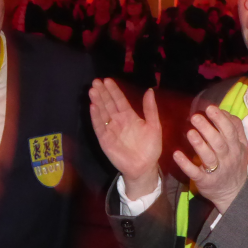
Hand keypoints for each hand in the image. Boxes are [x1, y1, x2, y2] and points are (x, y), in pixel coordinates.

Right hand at [89, 78, 161, 197]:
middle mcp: (118, 121)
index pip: (119, 100)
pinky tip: (93, 106)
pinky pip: (99, 126)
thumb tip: (149, 90)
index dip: (113, 90)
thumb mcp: (154, 126)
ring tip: (92, 91)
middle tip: (96, 81)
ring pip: (102, 112)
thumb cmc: (150, 147)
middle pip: (108, 104)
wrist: (145, 167)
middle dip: (102, 93)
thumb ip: (150, 109)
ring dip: (97, 101)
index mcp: (129, 116)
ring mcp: (110, 129)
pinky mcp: (105, 139)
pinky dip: (95, 117)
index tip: (107, 80)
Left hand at [173, 106, 247, 213]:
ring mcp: (216, 170)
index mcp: (236, 146)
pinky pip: (195, 172)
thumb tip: (222, 111)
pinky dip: (186, 164)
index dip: (220, 119)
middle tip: (195, 117)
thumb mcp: (239, 146)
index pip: (230, 130)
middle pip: (219, 142)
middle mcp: (228, 157)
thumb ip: (234, 128)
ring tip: (189, 132)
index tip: (209, 108)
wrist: (233, 193)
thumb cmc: (233, 163)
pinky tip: (176, 154)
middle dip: (207, 128)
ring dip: (199, 145)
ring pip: (209, 157)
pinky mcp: (205, 181)